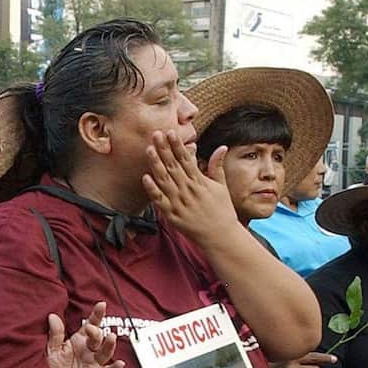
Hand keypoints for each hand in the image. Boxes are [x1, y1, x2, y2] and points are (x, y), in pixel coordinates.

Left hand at [46, 302, 125, 367]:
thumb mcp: (51, 350)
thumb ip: (55, 334)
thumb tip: (52, 316)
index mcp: (78, 341)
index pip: (90, 325)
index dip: (96, 315)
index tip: (101, 305)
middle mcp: (88, 351)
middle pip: (97, 338)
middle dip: (96, 332)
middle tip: (91, 329)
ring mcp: (93, 364)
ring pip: (105, 352)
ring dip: (109, 345)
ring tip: (111, 338)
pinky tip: (120, 364)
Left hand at [142, 131, 239, 245]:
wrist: (220, 236)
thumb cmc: (222, 210)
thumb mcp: (222, 186)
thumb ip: (217, 166)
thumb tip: (222, 147)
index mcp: (200, 182)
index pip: (186, 159)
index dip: (177, 145)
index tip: (170, 132)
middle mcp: (188, 190)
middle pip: (173, 166)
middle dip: (164, 149)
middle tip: (155, 133)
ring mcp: (179, 203)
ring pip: (164, 180)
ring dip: (155, 164)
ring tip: (148, 149)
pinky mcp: (172, 215)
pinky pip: (159, 200)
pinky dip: (152, 189)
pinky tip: (145, 177)